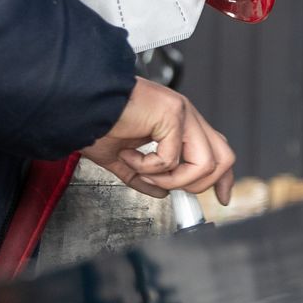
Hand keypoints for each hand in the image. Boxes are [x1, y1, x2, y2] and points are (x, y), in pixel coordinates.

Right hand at [82, 77, 236, 204]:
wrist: (79, 104)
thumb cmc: (95, 122)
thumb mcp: (124, 158)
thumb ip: (145, 176)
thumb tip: (161, 193)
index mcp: (179, 122)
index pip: (217, 150)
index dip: (223, 178)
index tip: (222, 197)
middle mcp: (185, 115)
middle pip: (223, 157)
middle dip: (200, 184)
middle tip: (168, 186)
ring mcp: (181, 112)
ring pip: (205, 163)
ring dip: (172, 179)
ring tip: (144, 171)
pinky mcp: (171, 114)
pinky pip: (172, 159)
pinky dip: (149, 168)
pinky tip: (130, 155)